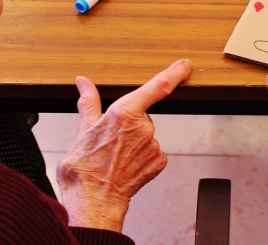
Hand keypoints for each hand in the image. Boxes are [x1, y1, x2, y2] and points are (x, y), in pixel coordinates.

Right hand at [56, 58, 192, 231]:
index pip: (157, 87)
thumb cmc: (85, 169)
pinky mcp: (159, 161)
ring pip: (147, 134)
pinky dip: (141, 155)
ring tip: (115, 155)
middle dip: (130, 123)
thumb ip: (89, 102)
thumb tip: (84, 83)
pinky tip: (126, 164)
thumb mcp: (83, 129)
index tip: (184, 66)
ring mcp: (153, 145)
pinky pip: (153, 151)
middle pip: (143, 115)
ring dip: (134, 141)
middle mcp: (143, 127)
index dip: (174, 73)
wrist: (93, 203)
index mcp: (125, 113)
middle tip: (111, 139)